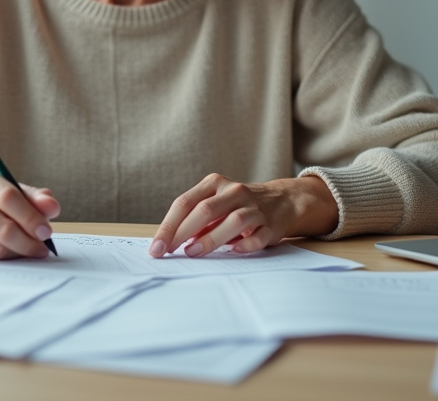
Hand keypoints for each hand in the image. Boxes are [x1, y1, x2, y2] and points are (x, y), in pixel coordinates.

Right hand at [0, 166, 59, 259]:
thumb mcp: (6, 189)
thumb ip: (32, 197)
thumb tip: (52, 207)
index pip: (8, 197)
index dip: (31, 217)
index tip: (46, 231)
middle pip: (3, 226)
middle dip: (28, 241)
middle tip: (42, 247)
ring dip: (18, 252)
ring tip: (30, 250)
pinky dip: (2, 258)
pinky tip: (9, 252)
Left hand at [148, 173, 337, 258]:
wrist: (281, 201)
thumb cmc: (237, 207)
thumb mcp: (214, 205)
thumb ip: (194, 220)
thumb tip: (168, 243)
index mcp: (214, 184)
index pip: (185, 203)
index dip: (168, 226)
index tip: (156, 248)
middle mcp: (233, 191)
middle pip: (205, 210)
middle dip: (183, 232)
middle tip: (168, 252)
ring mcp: (253, 206)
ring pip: (232, 220)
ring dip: (210, 238)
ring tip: (192, 253)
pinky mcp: (270, 223)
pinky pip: (257, 235)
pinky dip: (245, 245)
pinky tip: (234, 251)